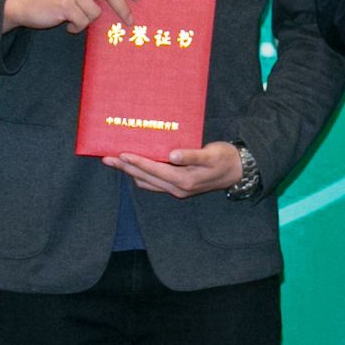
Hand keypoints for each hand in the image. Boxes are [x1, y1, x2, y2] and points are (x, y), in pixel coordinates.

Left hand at [110, 142, 243, 196]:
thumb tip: (173, 156)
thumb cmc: (224, 158)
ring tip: (116, 163)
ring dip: (130, 173)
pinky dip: (142, 176)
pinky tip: (135, 168)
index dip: (137, 162)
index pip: (154, 169)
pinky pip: (154, 184)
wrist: (237, 171)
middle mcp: (177, 188)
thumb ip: (191, 155)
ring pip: (147, 183)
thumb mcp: (211, 154)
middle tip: (107, 159)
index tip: (121, 154)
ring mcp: (177, 190)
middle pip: (145, 178)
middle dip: (126, 168)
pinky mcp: (178, 188)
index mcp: (184, 180)